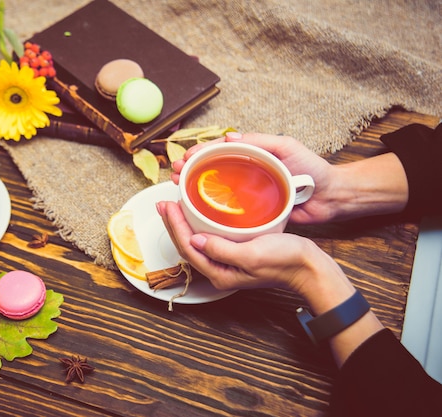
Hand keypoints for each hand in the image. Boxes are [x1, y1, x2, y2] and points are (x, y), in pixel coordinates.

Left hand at [155, 200, 348, 304]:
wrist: (310, 268)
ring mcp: (228, 263)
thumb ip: (221, 250)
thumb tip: (195, 240)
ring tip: (174, 207)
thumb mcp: (251, 255)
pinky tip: (198, 214)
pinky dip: (199, 225)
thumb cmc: (285, 261)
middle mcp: (220, 270)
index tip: (168, 206)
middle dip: (173, 225)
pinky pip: (210, 239)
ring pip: (197, 242)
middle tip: (163, 203)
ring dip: (183, 225)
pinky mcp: (237, 253)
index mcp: (220, 274)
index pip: (188, 248)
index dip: (175, 226)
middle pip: (188, 246)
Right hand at [170, 132, 336, 223]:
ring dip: (195, 188)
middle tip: (175, 173)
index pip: (218, 151)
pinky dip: (211, 210)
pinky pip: (229, 210)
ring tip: (178, 188)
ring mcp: (248, 193)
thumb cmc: (312, 169)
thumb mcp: (286, 147)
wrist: (331, 197)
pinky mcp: (253, 212)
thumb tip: (229, 137)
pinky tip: (198, 211)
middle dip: (190, 170)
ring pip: (216, 190)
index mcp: (251, 155)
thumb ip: (260, 141)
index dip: (198, 153)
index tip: (184, 158)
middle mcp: (246, 173)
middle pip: (211, 169)